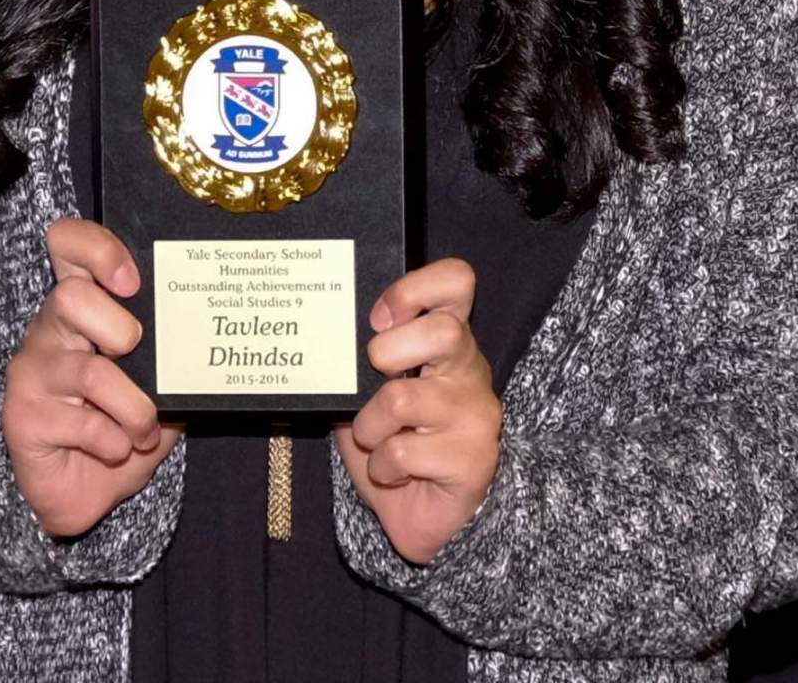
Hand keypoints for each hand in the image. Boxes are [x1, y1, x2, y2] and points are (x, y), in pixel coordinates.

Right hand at [1, 218, 180, 538]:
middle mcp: (49, 330)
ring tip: (144, 430)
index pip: (67, 245)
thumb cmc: (122, 428)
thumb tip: (212, 334)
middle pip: (70, 297)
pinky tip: (115, 449)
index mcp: (80, 306)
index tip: (132, 281)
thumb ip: (170, 353)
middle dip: (119, 330)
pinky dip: (114, 443)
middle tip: (137, 358)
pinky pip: (82, 424)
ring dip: (134, 409)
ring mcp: (32, 372)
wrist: (86, 494)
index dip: (95, 248)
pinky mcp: (22, 417)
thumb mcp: (158, 384)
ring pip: (90, 372)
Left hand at [333, 256, 501, 565]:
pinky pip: (404, 451)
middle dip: (389, 351)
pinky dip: (382, 464)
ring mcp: (476, 415)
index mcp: (448, 339)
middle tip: (375, 375)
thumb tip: (321, 336)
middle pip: (443, 331)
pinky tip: (392, 471)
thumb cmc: (395, 440)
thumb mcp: (369, 389)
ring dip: (370, 425)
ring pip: (403, 399)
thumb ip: (358, 360)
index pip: (456, 282)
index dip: (416, 287)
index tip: (379, 316)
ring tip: (374, 438)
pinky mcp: (473, 461)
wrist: (428, 515)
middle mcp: (470, 370)